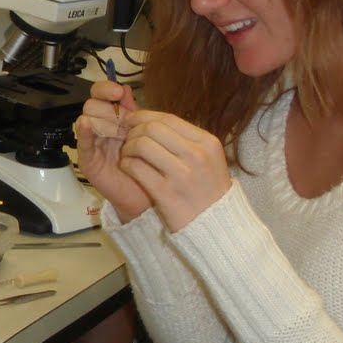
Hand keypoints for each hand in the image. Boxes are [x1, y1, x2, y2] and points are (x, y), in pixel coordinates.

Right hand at [76, 80, 152, 221]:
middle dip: (108, 110)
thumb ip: (133, 110)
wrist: (145, 193)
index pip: (99, 94)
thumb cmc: (146, 163)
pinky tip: (88, 126)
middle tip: (124, 123)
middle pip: (91, 104)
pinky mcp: (88, 159)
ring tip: (120, 135)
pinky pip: (82, 142)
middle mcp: (99, 127)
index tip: (118, 93)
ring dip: (103, 122)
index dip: (105, 89)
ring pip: (86, 119)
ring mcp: (92, 143)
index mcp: (112, 117)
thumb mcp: (143, 132)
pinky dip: (84, 131)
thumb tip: (125, 87)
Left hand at [116, 110, 230, 231]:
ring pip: (142, 145)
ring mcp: (182, 174)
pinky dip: (126, 164)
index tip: (132, 120)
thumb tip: (154, 121)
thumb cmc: (209, 191)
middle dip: (133, 131)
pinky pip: (136, 168)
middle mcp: (196, 154)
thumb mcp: (209, 159)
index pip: (168, 119)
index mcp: (208, 143)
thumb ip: (186, 140)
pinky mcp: (166, 192)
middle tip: (127, 140)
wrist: (216, 226)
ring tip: (127, 155)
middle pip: (152, 128)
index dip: (145, 116)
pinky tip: (127, 168)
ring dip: (128, 148)